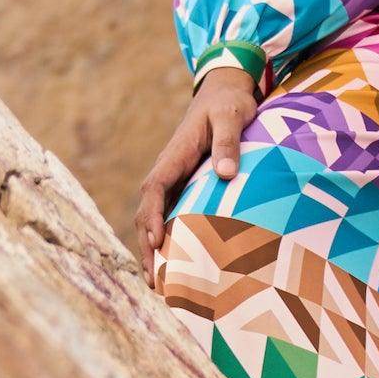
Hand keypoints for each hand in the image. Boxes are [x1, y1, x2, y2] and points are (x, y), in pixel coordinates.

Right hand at [132, 63, 259, 269]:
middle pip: (147, 211)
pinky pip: (170, 215)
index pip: (155, 188)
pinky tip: (173, 264)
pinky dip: (167, 240)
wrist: (226, 92)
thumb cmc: (230, 103)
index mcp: (174, 154)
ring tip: (156, 285)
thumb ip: (228, 142)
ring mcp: (174, 180)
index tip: (156, 241)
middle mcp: (168, 170)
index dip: (153, 216)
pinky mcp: (184, 186)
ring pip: (155, 217)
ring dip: (152, 249)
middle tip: (152, 280)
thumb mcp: (232, 115)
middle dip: (146, 244)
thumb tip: (226, 174)